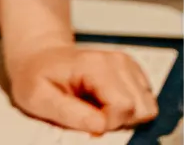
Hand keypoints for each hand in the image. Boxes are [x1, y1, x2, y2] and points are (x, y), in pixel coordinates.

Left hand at [9, 44, 157, 133]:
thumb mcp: (37, 97)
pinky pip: (145, 103)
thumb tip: (99, 126)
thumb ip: (67, 112)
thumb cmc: (36, 75)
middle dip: (119, 121)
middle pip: (141, 109)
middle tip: (90, 115)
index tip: (87, 121)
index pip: (124, 106)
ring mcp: (127, 66)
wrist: (38, 57)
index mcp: (95, 65)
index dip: (108, 123)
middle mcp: (117, 62)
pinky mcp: (132, 73)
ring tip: (96, 108)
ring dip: (124, 117)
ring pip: (147, 108)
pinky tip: (103, 103)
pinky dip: (127, 110)